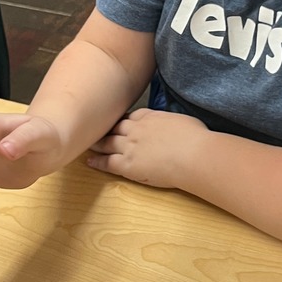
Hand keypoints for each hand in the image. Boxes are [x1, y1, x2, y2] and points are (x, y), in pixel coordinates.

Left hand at [86, 108, 205, 188]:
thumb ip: (170, 121)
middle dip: (104, 129)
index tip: (117, 124)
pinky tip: (90, 161)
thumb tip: (172, 126)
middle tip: (93, 130)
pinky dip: (97, 162)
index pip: (129, 117)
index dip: (122, 121)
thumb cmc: (194, 137)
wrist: (193, 154)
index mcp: (149, 116)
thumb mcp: (180, 119)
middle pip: (114, 128)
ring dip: (97, 143)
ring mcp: (129, 146)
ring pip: (107, 142)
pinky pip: (108, 162)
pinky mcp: (128, 164)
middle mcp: (135, 129)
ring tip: (87, 143)